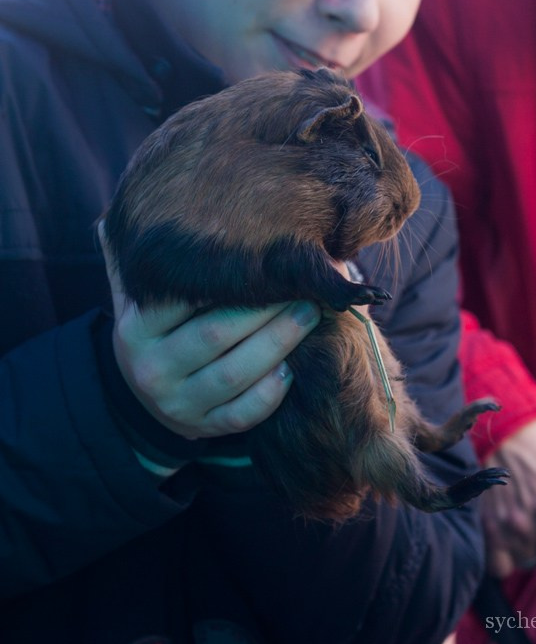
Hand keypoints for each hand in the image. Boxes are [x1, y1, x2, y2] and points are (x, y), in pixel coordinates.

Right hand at [99, 222, 320, 438]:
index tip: (262, 256)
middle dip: (265, 309)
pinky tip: (293, 369)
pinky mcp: (203, 429)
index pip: (182, 298)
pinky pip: (241, 415)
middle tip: (304, 285)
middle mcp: (150, 368)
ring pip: (234, 376)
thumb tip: (116, 215)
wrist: (143, 398)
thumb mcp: (136, 297)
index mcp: (135, 328)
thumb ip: (132, 259)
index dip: (226, 279)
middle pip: (215, 335)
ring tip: (310, 314)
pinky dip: (270, 395)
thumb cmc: (156, 329)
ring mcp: (176, 404)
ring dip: (279, 344)